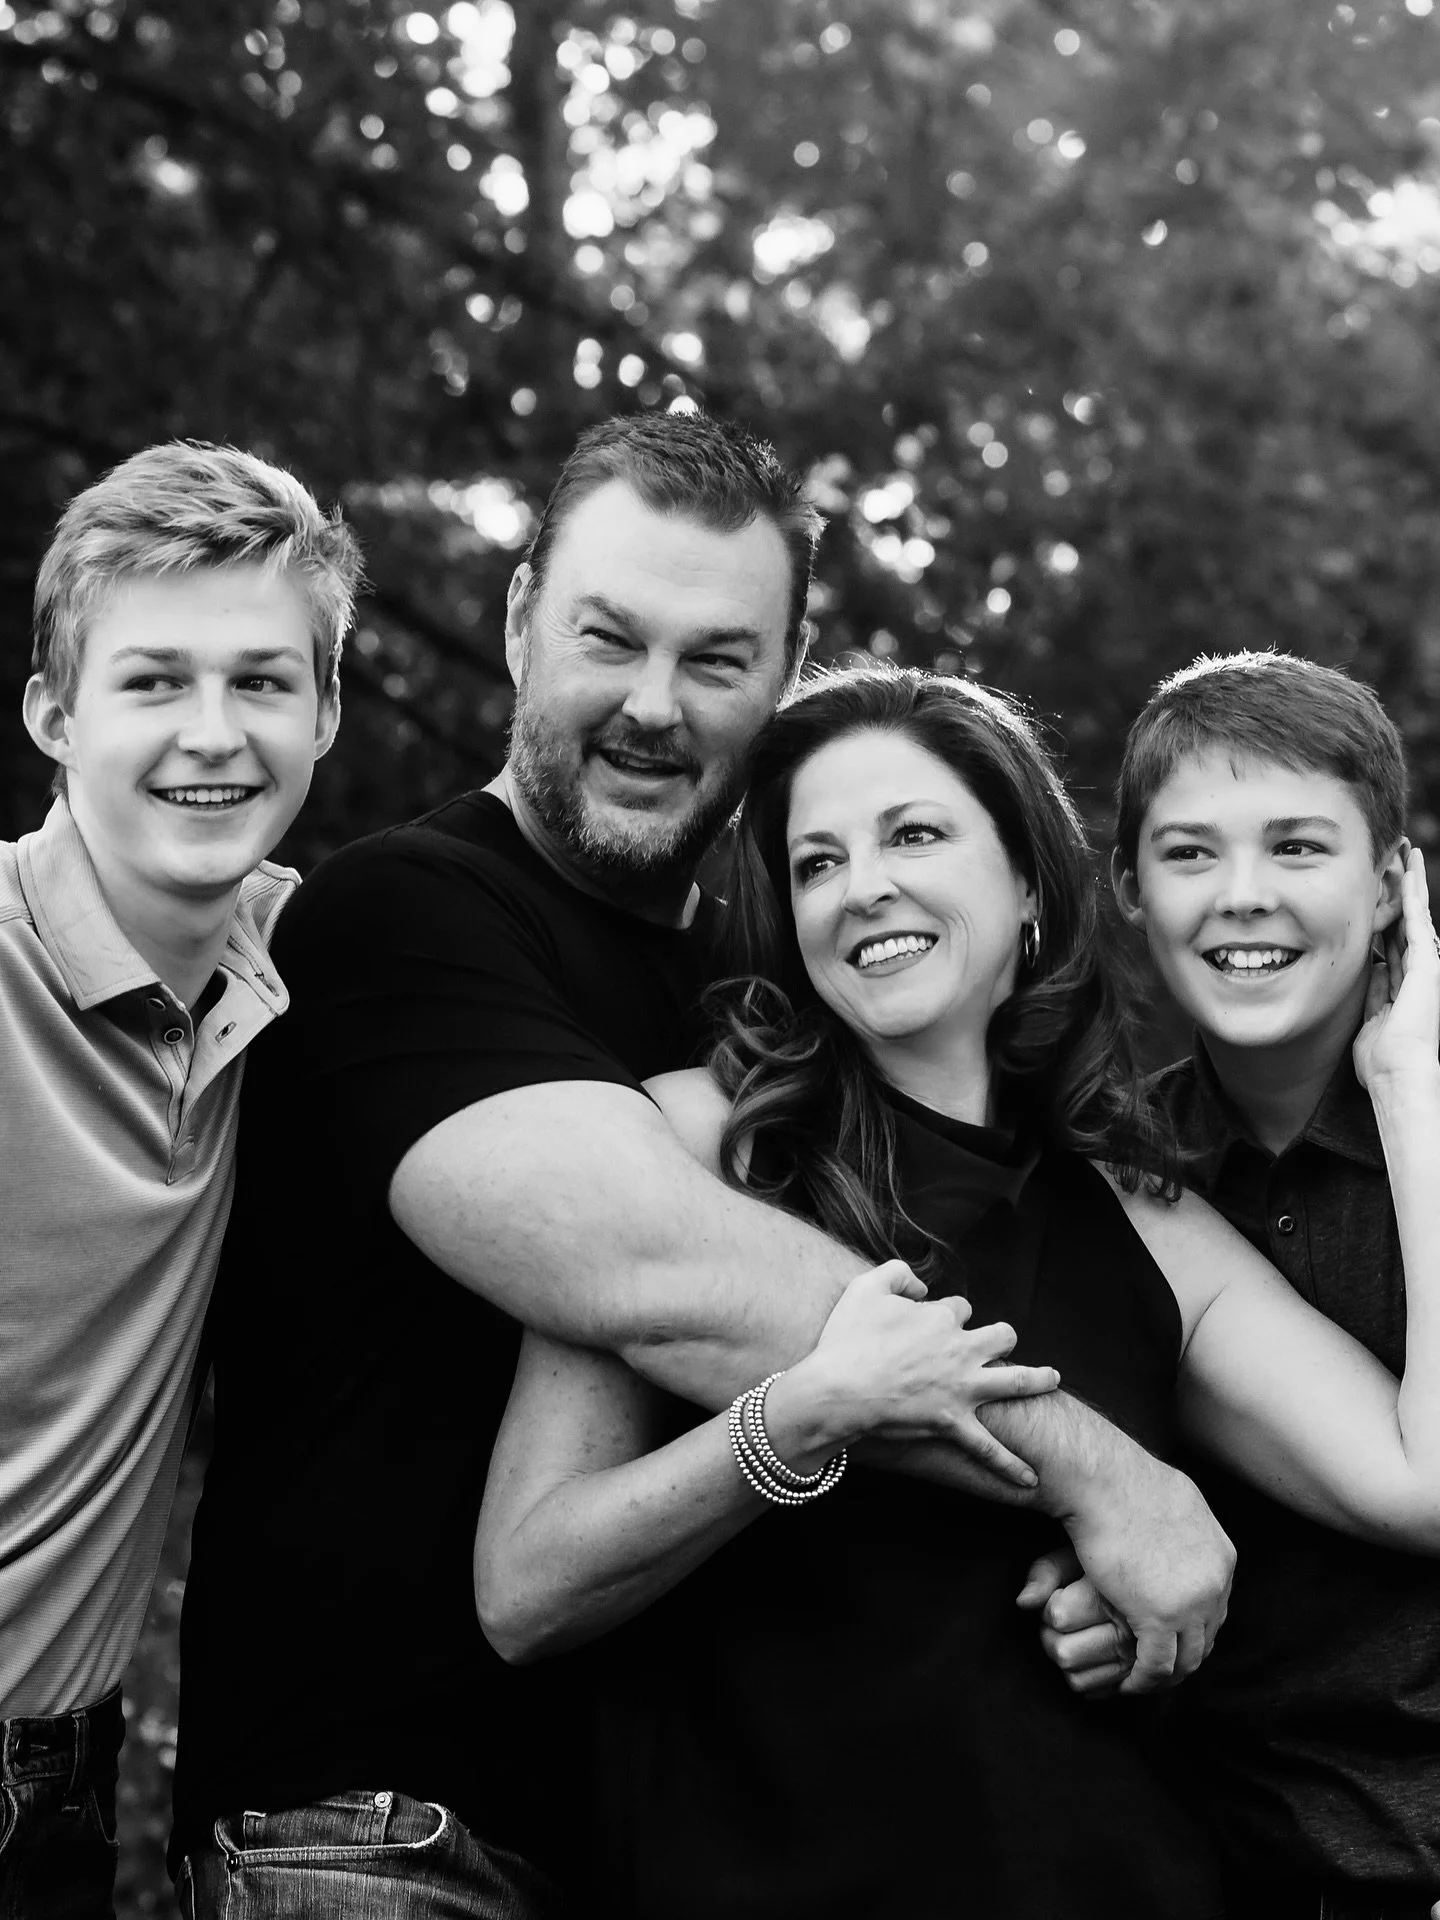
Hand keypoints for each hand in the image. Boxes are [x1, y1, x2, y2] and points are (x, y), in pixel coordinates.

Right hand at [798, 1260, 1060, 1487]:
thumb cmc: (846, 1340)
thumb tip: (922, 1286)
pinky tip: (1031, 1479)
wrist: (837, 1390)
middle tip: (992, 1346)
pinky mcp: (953, 1423)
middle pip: (1000, 1336)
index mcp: (940, 1318)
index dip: (948, 1316)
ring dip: (1038, 1379)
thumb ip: (897, 1274)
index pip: (959, 1309)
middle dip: (999, 1338)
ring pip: (1017, 1381)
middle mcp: (960, 1350)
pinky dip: (1011, 1464)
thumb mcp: (865, 1287)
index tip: (931, 1326)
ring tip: (1052, 1379)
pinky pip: (989, 1449)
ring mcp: (962, 1389)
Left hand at [1016, 1548, 1136, 1695]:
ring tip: (1072, 1636)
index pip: (1059, 1616)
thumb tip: (1023, 1602)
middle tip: (1059, 1619)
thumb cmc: (1109, 1562)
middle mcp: (1131, 1634)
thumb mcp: (1079, 1555)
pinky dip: (1083, 1677)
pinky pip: (1095, 1692)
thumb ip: (1047, 1572)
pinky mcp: (1138, 1680)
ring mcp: (1138, 1663)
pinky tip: (1086, 1654)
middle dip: (1051, 1636)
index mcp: (1116, 1598)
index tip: (1061, 1594)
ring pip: (1077, 1678)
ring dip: (1065, 1659)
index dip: (1050, 1605)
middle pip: (1064, 1653)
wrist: (1155, 1579)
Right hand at [1057, 1454, 1232, 1693]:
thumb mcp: (1177, 1501)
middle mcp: (1216, 1582)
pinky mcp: (1159, 1616)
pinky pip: (1157, 1665)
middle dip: (1183, 1654)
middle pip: (1206, 1635)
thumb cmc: (1125, 1481)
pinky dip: (1143, 1680)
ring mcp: (1191, 1602)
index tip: (1169, 1637)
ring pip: (1187, 1658)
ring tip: (1142, 1681)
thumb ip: (1189, 1528)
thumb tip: (1183, 1530)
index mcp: (1222, 1556)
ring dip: (1166, 1676)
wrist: (1103, 1480)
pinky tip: (1128, 1683)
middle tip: (1156, 1667)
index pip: (1216, 1607)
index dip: (1193, 1626)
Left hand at [1355, 847, 1439, 1091]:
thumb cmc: (1381, 1059)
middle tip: (1397, 859)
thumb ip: (1374, 990)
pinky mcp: (1428, 964)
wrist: (1398, 1074)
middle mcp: (1417, 971)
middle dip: (1401, 892)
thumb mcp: (1372, 1016)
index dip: (1386, 917)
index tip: (1378, 894)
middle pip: (1407, 922)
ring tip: (1407, 854)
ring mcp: (1426, 966)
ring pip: (1416, 915)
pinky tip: (1410, 871)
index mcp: (1403, 984)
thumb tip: (1372, 965)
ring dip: (1411, 883)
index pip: (1394, 942)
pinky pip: (1418, 921)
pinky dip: (1414, 895)